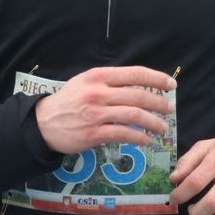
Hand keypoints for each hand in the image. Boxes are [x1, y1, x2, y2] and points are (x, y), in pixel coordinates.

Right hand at [34, 66, 176, 154]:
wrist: (43, 122)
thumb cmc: (68, 101)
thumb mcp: (86, 82)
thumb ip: (110, 82)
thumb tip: (140, 86)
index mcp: (99, 76)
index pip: (135, 74)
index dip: (157, 79)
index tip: (171, 85)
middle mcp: (99, 92)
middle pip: (139, 96)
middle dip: (160, 103)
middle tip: (170, 109)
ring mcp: (96, 113)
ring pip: (135, 116)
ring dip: (154, 122)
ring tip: (163, 127)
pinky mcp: (94, 133)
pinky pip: (124, 134)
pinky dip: (140, 137)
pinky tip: (147, 140)